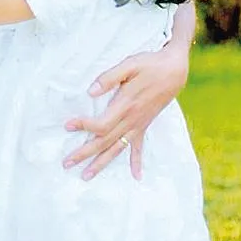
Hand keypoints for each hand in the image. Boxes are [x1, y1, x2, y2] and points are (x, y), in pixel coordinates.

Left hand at [62, 47, 188, 179]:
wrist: (175, 70)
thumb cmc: (150, 65)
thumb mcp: (129, 65)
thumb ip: (109, 78)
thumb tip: (90, 92)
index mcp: (126, 105)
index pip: (102, 124)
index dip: (84, 126)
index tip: (68, 125)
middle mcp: (131, 119)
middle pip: (105, 141)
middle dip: (85, 153)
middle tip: (66, 163)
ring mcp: (139, 124)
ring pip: (117, 148)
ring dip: (101, 162)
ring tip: (86, 175)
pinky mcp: (144, 124)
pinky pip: (140, 147)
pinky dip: (136, 162)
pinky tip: (136, 176)